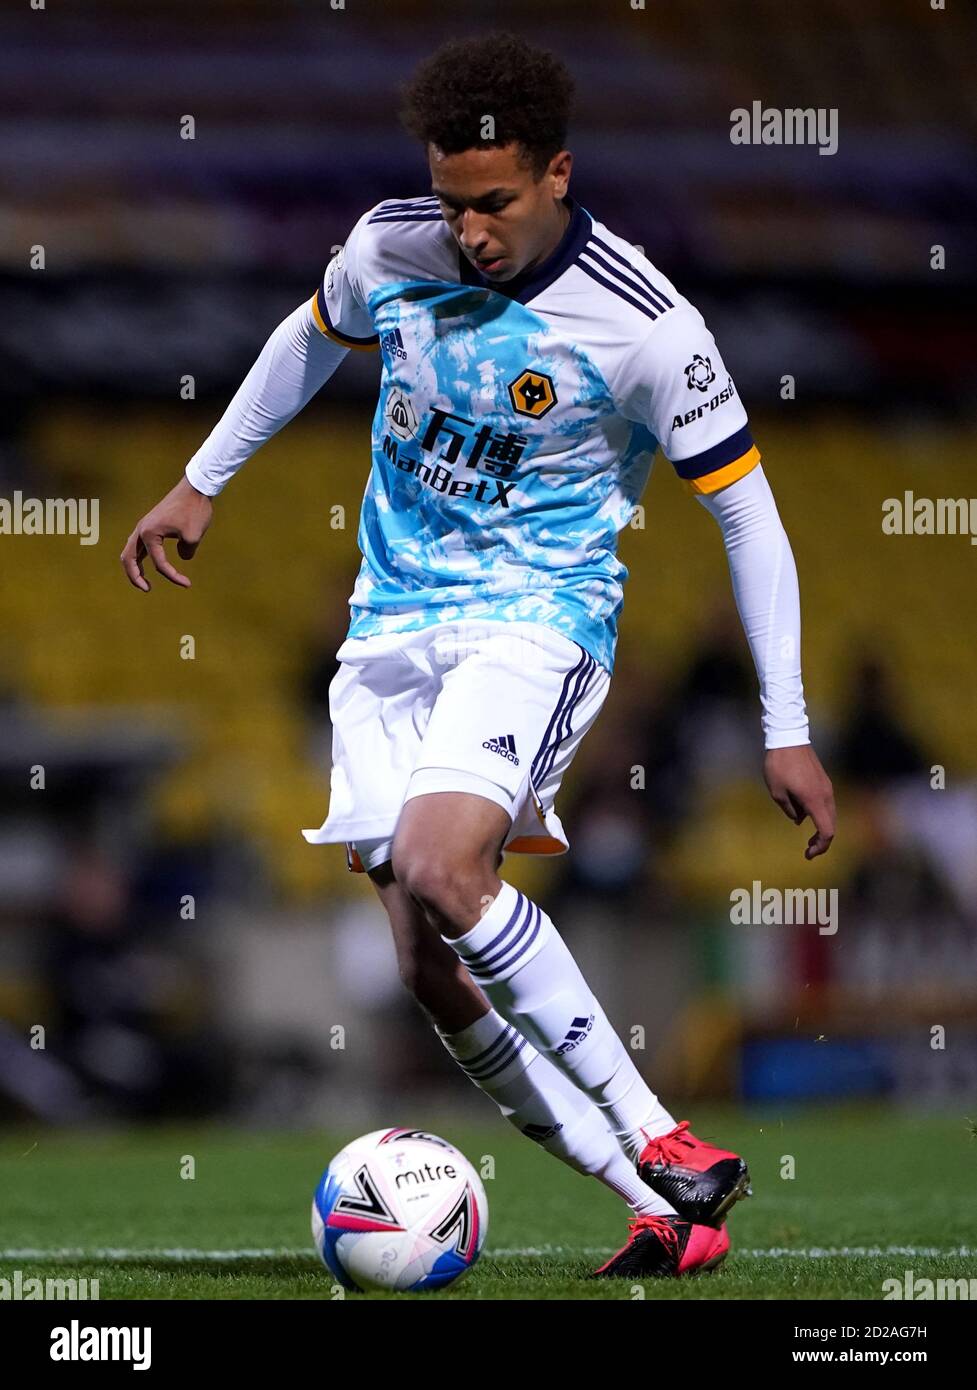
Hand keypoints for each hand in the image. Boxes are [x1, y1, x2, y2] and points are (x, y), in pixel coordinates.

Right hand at [121, 476, 212, 590]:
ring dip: (135, 568)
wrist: (196, 487)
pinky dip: (142, 558)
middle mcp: (142, 529)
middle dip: (135, 577)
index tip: (187, 584)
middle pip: (129, 559)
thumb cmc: (194, 509)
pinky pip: (140, 545)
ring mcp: (144, 526)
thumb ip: (186, 552)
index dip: (173, 576)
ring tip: (145, 583)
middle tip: (147, 589)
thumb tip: (182, 557)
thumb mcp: (193, 536)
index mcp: (149, 533)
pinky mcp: (151, 525)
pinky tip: (152, 564)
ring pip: (131, 552)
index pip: (159, 563)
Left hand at [763, 744, 835, 859]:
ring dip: (819, 826)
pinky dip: (818, 813)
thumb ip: (789, 810)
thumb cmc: (779, 765)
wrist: (788, 737)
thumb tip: (799, 819)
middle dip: (821, 840)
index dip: (820, 847)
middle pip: (831, 825)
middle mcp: (826, 795)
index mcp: (815, 800)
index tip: (808, 854)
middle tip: (808, 850)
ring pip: (829, 814)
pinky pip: (824, 803)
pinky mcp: (823, 781)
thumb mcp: (777, 792)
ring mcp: (826, 787)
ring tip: (803, 830)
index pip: (827, 831)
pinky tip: (802, 812)